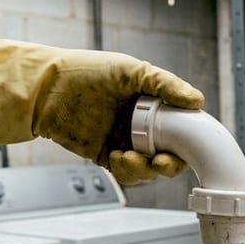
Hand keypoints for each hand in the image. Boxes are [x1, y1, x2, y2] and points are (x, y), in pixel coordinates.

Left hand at [0, 36, 204, 183]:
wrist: (46, 89)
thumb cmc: (87, 71)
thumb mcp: (132, 70)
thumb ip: (165, 84)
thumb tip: (197, 100)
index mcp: (153, 104)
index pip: (183, 128)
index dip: (191, 141)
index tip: (191, 147)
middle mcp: (142, 125)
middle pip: (170, 154)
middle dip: (170, 164)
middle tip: (163, 162)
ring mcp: (125, 141)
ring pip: (149, 168)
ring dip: (145, 170)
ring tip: (128, 158)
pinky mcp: (106, 155)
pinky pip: (125, 173)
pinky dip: (126, 172)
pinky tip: (115, 159)